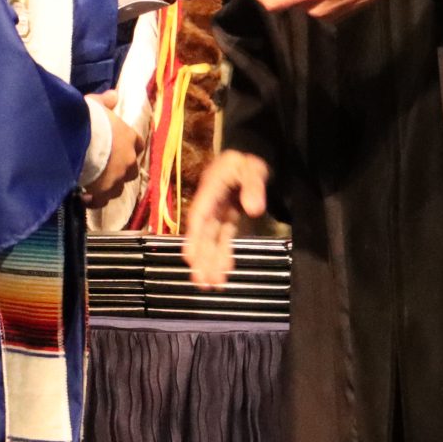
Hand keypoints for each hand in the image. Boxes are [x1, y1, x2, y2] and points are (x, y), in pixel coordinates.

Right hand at [83, 91, 143, 205]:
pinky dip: (94, 200)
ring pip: (117, 189)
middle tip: (106, 168)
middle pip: (131, 171)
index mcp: (129, 138)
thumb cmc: (88, 119)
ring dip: (108, 187)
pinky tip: (83, 197)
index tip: (120, 148)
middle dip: (121, 171)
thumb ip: (105, 101)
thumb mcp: (95, 105)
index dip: (130, 147)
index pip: (138, 145)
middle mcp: (128, 161)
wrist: (76, 140)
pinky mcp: (102, 192)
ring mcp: (116, 179)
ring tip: (93, 184)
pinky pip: (101, 201)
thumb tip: (114, 95)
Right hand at [183, 149, 270, 288]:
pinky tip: (223, 271)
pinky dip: (223, 255)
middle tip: (200, 281)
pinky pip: (224, 239)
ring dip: (211, 262)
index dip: (193, 236)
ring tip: (210, 285)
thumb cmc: (246, 160)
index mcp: (211, 188)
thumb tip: (252, 210)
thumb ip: (253, 185)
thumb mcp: (252, 167)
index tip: (189, 256)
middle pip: (204, 233)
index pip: (200, 214)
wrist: (250, 156)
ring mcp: (219, 212)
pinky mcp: (228, 219)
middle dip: (201, 258)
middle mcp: (211, 204)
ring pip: (212, 240)